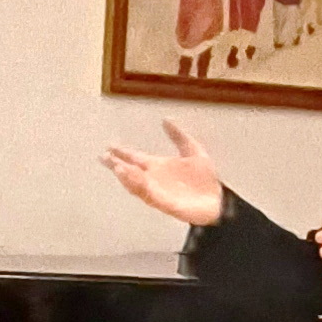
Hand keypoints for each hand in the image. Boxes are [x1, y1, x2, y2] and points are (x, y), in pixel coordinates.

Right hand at [100, 121, 223, 226]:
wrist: (217, 201)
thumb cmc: (204, 180)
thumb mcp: (193, 150)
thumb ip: (179, 136)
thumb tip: (166, 119)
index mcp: (158, 166)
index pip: (135, 158)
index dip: (122, 152)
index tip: (110, 146)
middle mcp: (154, 178)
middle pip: (130, 171)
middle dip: (117, 164)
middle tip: (104, 157)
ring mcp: (157, 191)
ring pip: (136, 183)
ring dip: (126, 176)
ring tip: (117, 166)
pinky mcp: (164, 202)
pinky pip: (148, 194)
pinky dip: (140, 187)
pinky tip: (135, 179)